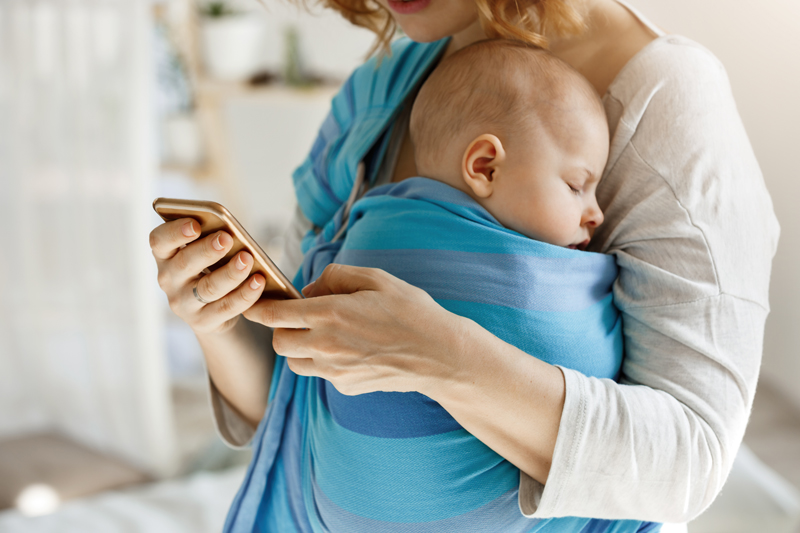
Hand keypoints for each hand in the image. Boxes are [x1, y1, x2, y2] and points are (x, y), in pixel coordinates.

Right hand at [149, 218, 265, 334]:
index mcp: (166, 255)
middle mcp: (169, 280)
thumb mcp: (203, 251)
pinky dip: (244, 294)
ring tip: (247, 259)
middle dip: (207, 250)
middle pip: (185, 264)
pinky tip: (258, 281)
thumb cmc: (210, 267)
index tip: (195, 224)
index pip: (159, 240)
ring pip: (208, 288)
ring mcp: (184, 304)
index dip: (175, 232)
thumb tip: (231, 231)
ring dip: (230, 273)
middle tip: (227, 238)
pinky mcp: (202, 321)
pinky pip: (226, 307)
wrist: (212, 310)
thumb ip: (210, 238)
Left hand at [242, 264, 469, 395]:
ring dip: (299, 348)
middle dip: (280, 329)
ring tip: (322, 334)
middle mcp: (326, 345)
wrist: (440, 356)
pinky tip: (350, 351)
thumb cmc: (412, 312)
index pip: (275, 315)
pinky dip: (324, 362)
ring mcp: (335, 371)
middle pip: (278, 343)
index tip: (254, 304)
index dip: (258, 308)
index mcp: (331, 313)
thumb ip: (336, 277)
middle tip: (298, 318)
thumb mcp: (377, 279)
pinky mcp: (346, 386)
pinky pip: (321, 374)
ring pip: (295, 362)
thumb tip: (309, 289)